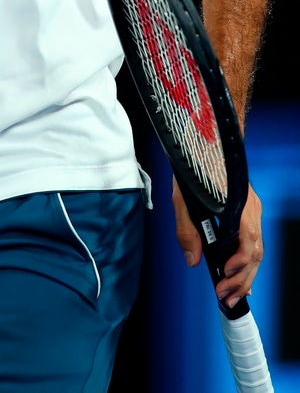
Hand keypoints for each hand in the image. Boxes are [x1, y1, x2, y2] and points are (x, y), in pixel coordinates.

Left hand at [172, 176, 263, 307]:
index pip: (248, 241)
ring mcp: (252, 209)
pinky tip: (241, 277)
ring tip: (233, 294)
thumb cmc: (194, 164)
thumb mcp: (182, 198)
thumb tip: (193, 260)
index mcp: (238, 204)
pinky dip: (247, 262)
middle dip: (241, 279)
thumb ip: (187, 230)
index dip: (239, 263)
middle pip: (255, 252)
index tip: (224, 277)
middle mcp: (250, 208)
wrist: (204, 141)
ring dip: (246, 275)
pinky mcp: (248, 211)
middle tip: (226, 297)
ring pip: (257, 250)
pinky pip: (253, 241)